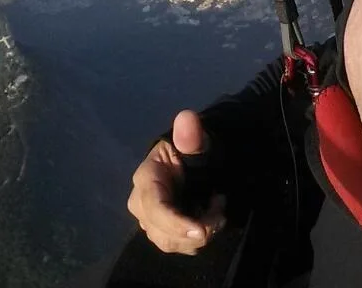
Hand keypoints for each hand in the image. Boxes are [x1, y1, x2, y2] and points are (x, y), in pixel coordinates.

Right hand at [127, 110, 225, 254]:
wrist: (193, 163)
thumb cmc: (191, 151)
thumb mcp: (194, 141)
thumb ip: (190, 134)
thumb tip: (186, 117)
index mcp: (145, 178)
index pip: (155, 208)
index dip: (176, 223)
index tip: (201, 230)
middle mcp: (141, 204)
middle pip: (163, 232)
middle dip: (196, 230)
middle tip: (221, 210)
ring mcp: (150, 221)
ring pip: (172, 243)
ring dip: (200, 234)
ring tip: (218, 208)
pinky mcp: (161, 232)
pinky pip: (180, 245)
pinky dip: (199, 237)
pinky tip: (211, 216)